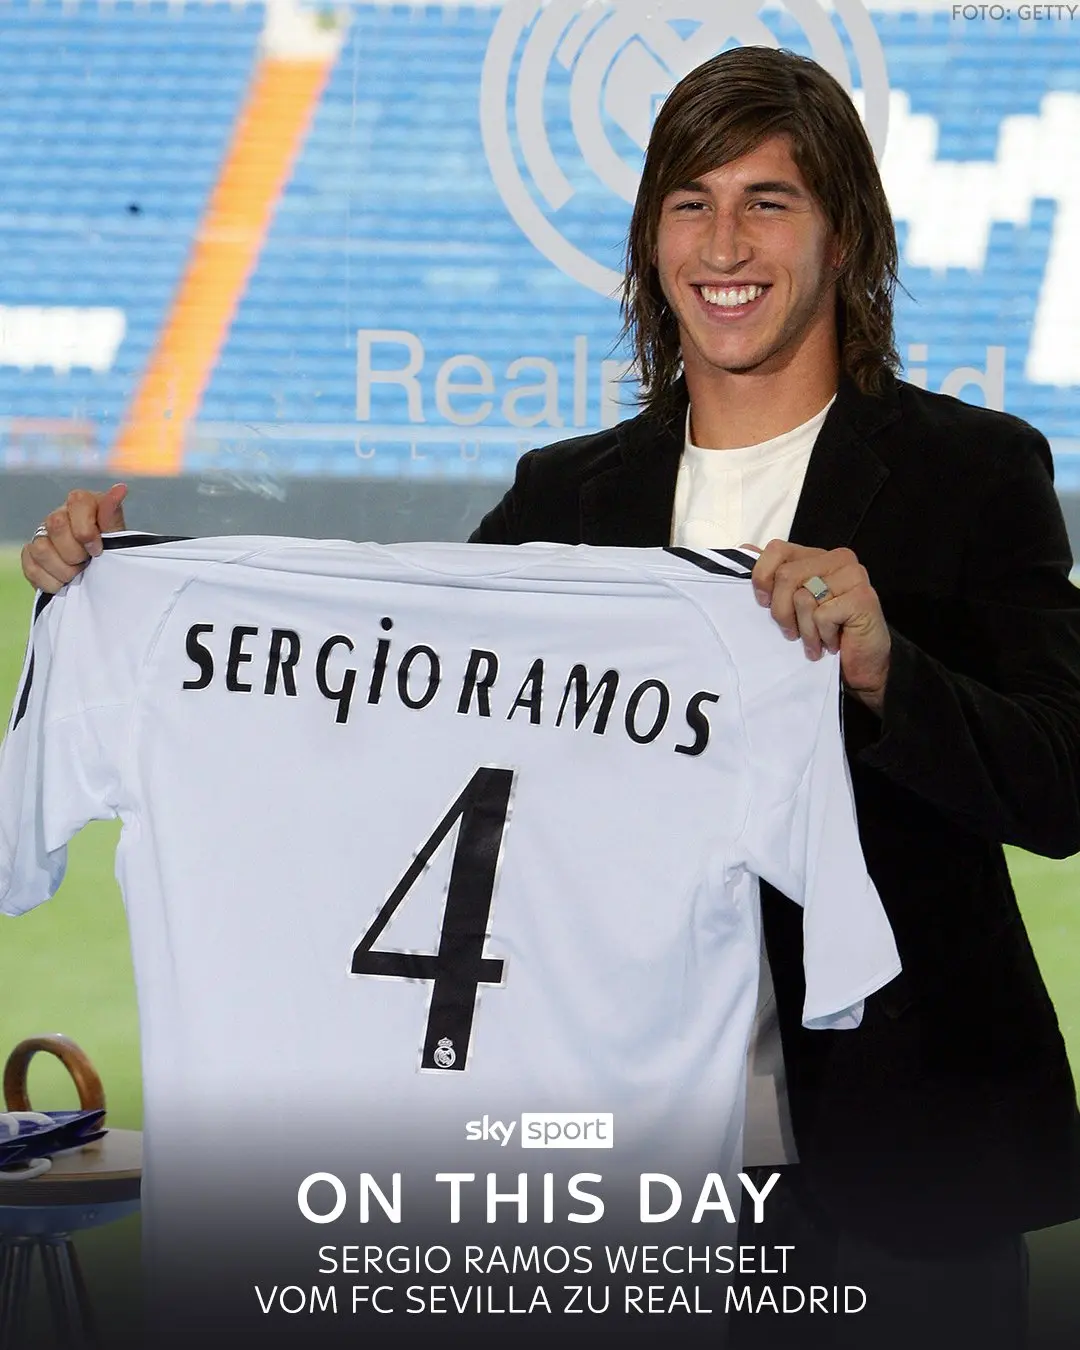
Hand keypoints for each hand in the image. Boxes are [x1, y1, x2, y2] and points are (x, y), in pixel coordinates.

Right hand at [21, 484, 127, 594]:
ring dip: (64, 570)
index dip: (86, 530)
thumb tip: (120, 488)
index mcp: (82, 503)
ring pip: (41, 548)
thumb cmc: (111, 554)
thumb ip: (112, 516)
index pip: (77, 502)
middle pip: (55, 524)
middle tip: (88, 562)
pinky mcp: (30, 555)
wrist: (100, 579)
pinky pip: (31, 567)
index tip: (97, 549)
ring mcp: (41, 534)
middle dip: (75, 552)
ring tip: (78, 573)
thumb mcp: (117, 537)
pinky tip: (64, 582)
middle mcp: (59, 514)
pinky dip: (51, 581)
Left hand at [748, 540, 890, 714]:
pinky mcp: (862, 597)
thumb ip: (772, 575)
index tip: (764, 603)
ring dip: (804, 629)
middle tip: (792, 632)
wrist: (860, 666)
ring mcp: (853, 576)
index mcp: (817, 556)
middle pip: (786, 576)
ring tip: (815, 639)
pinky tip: (833, 642)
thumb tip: (744, 549)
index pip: (777, 549)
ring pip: (802, 597)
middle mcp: (837, 559)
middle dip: (782, 612)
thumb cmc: (823, 634)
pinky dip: (822, 636)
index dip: (762, 578)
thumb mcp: (790, 603)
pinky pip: (822, 615)